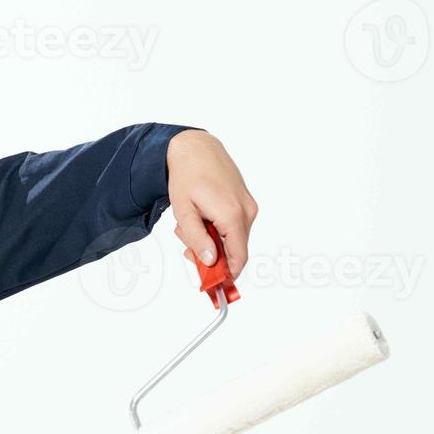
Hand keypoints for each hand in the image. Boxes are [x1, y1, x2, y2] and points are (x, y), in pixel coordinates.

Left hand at [165, 129, 257, 278]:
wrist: (196, 148)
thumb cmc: (187, 176)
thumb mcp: (184, 212)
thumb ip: (198, 239)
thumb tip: (211, 262)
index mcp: (232, 216)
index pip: (239, 257)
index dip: (227, 275)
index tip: (212, 285)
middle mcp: (247, 212)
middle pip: (234, 250)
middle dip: (211, 254)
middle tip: (186, 244)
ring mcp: (249, 207)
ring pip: (233, 238)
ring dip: (211, 239)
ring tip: (191, 222)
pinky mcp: (246, 202)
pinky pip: (234, 226)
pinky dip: (217, 228)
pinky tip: (202, 215)